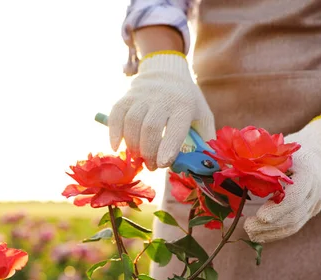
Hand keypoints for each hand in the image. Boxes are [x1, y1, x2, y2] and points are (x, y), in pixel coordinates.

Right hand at [108, 51, 215, 170]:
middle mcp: (162, 98)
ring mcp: (142, 96)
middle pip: (150, 128)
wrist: (166, 71)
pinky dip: (114, 133)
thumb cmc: (186, 100)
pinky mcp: (126, 97)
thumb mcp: (202, 114)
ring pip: (132, 123)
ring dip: (133, 146)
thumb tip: (205, 164)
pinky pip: (116, 115)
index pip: (175, 127)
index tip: (163, 164)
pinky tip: (116, 147)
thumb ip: (205, 138)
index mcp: (183, 105)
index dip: (168, 147)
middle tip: (152, 166)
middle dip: (148, 152)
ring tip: (139, 158)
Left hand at [243, 117, 320, 242]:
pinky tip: (260, 235)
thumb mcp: (276, 152)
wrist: (315, 156)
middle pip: (295, 214)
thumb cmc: (288, 151)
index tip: (261, 217)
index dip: (279, 209)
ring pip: (295, 224)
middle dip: (270, 225)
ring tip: (251, 234)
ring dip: (272, 232)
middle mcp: (316, 190)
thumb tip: (229, 170)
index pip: (297, 195)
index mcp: (309, 171)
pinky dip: (276, 232)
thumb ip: (259, 163)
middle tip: (248, 228)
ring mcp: (315, 203)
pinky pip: (294, 226)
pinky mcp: (311, 212)